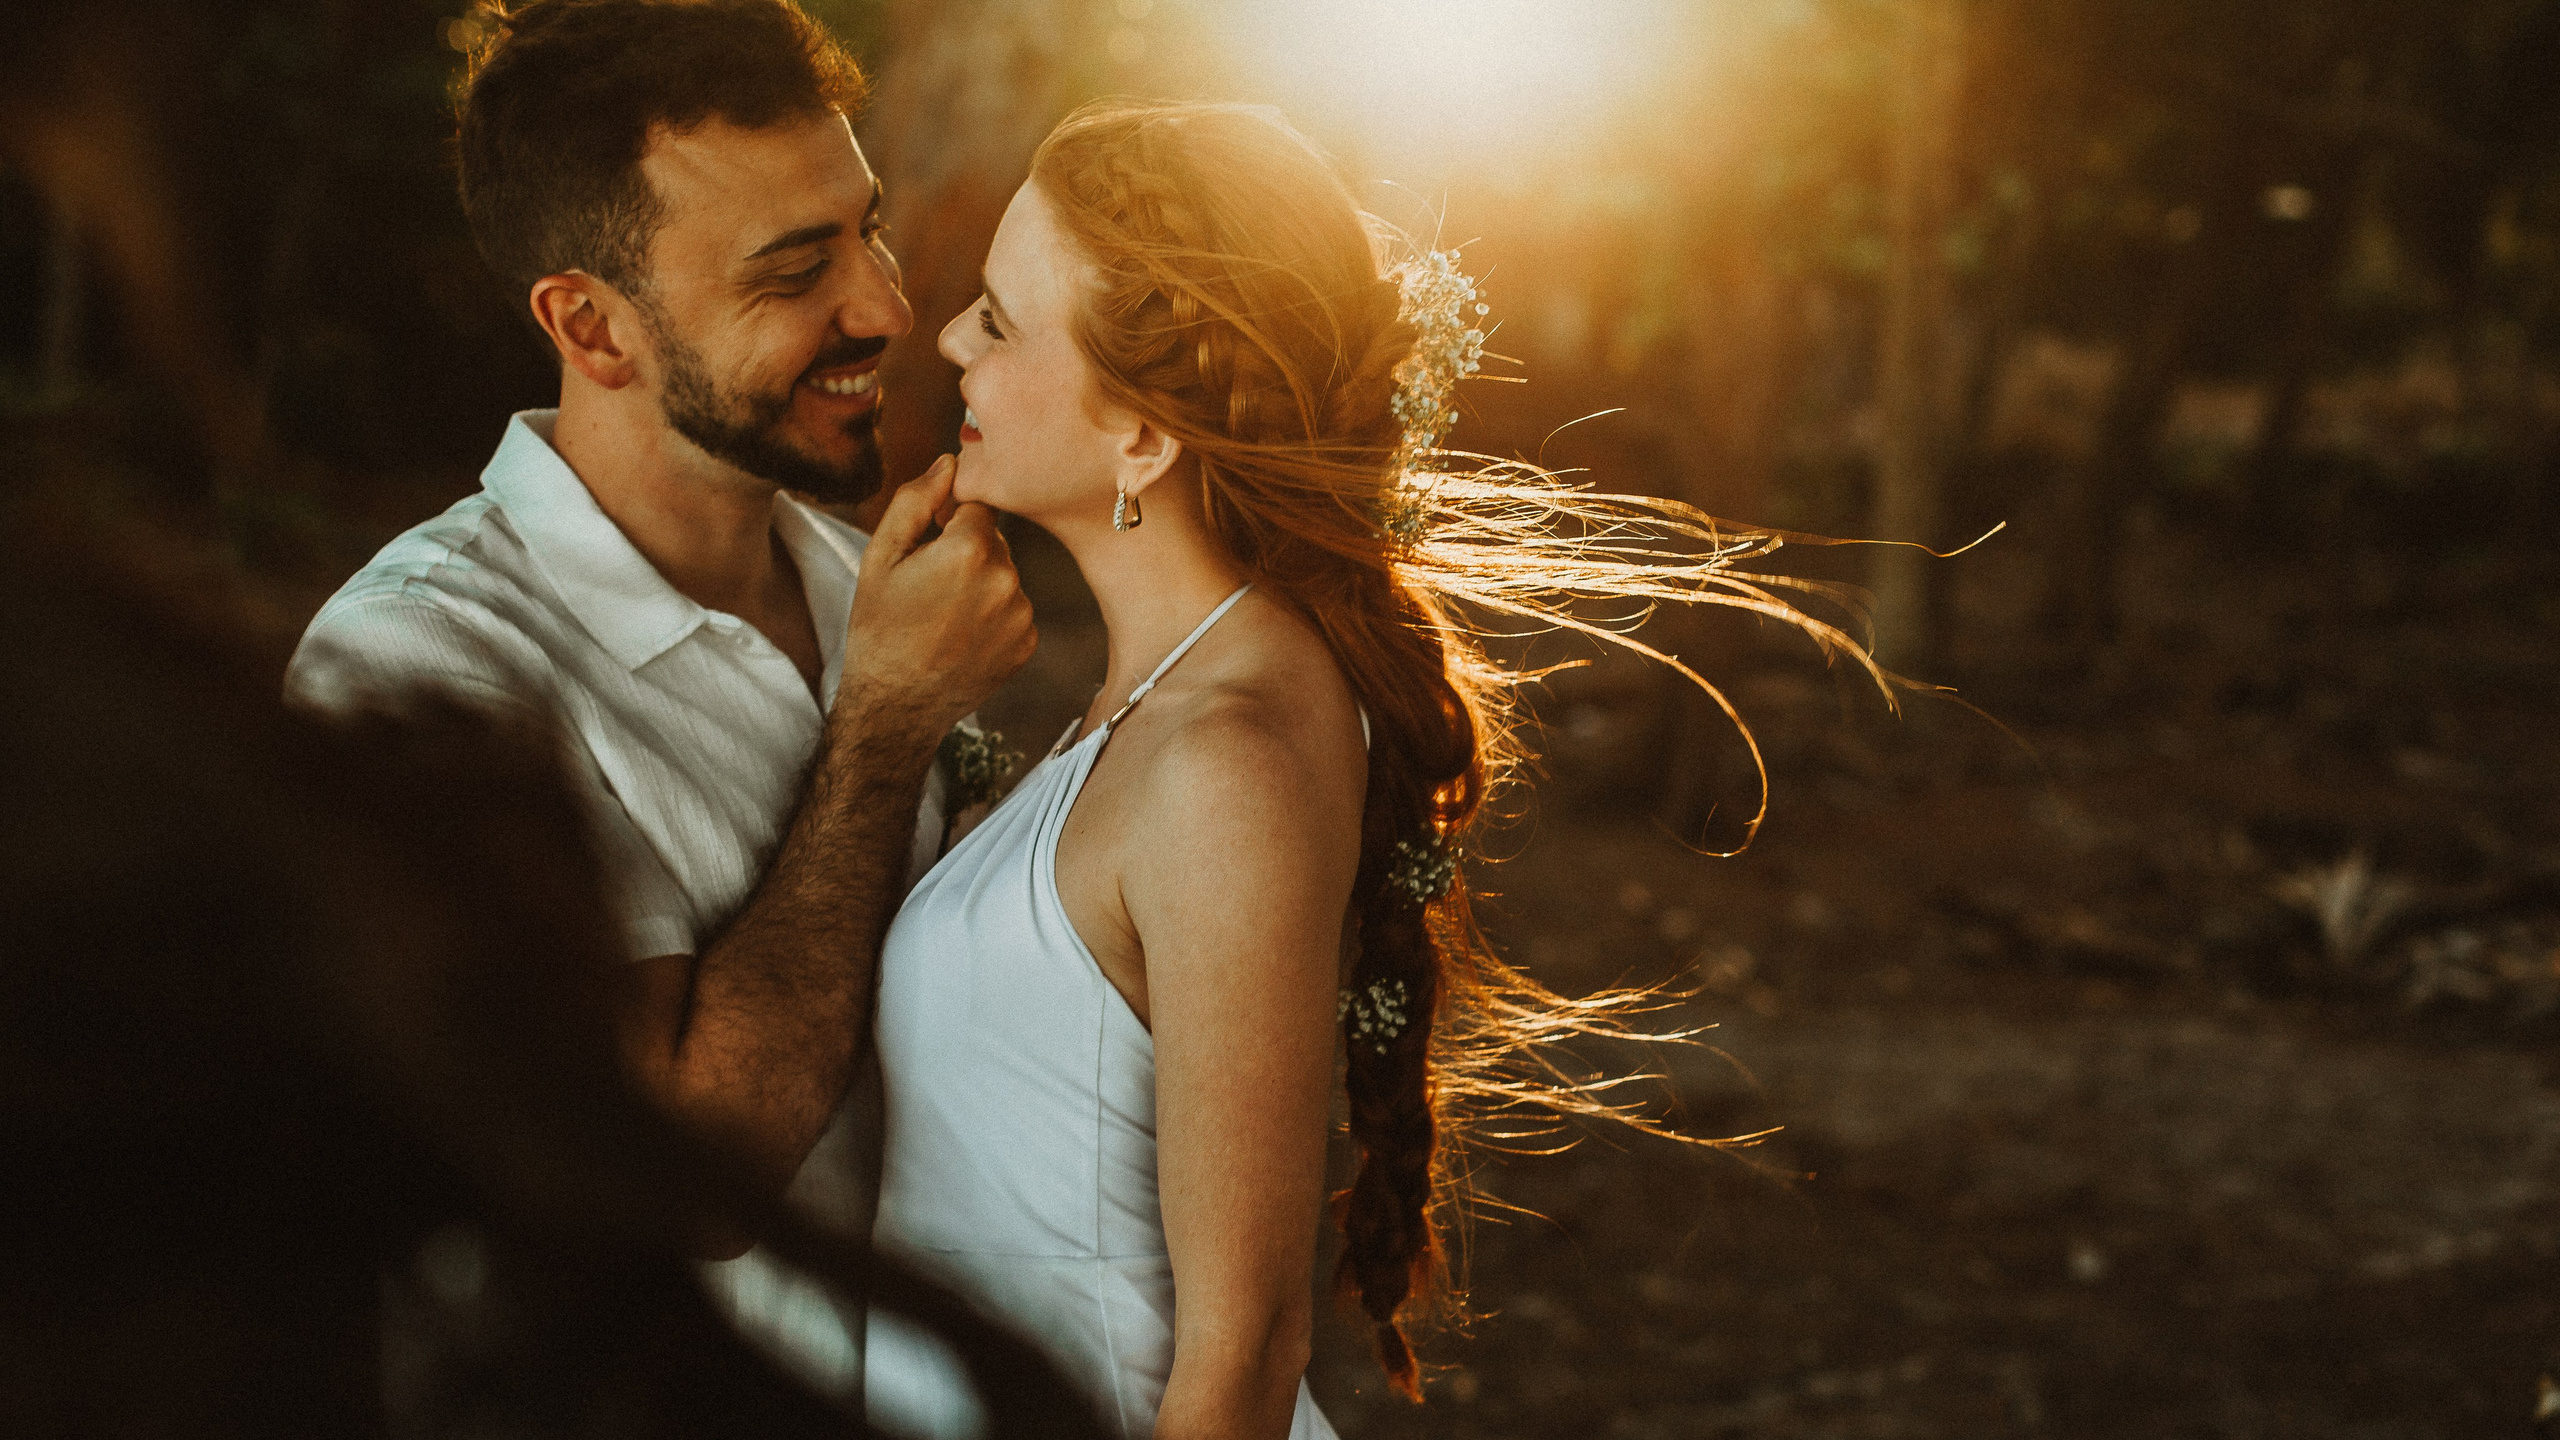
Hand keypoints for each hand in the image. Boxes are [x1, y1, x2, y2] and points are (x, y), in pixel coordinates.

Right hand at [839, 455, 1035, 742]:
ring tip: (943, 616)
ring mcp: (1021, 614)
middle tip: (929, 586)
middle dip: (966, 552)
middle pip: (993, 541)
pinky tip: (962, 636)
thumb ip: (916, 501)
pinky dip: (993, 616)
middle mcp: (1006, 579)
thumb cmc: (879, 627)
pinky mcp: (1028, 643)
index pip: (977, 505)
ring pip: (1004, 575)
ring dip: (981, 584)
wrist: (895, 705)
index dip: (951, 518)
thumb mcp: (882, 556)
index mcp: (969, 549)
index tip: (930, 541)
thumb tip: (949, 461)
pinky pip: (1014, 609)